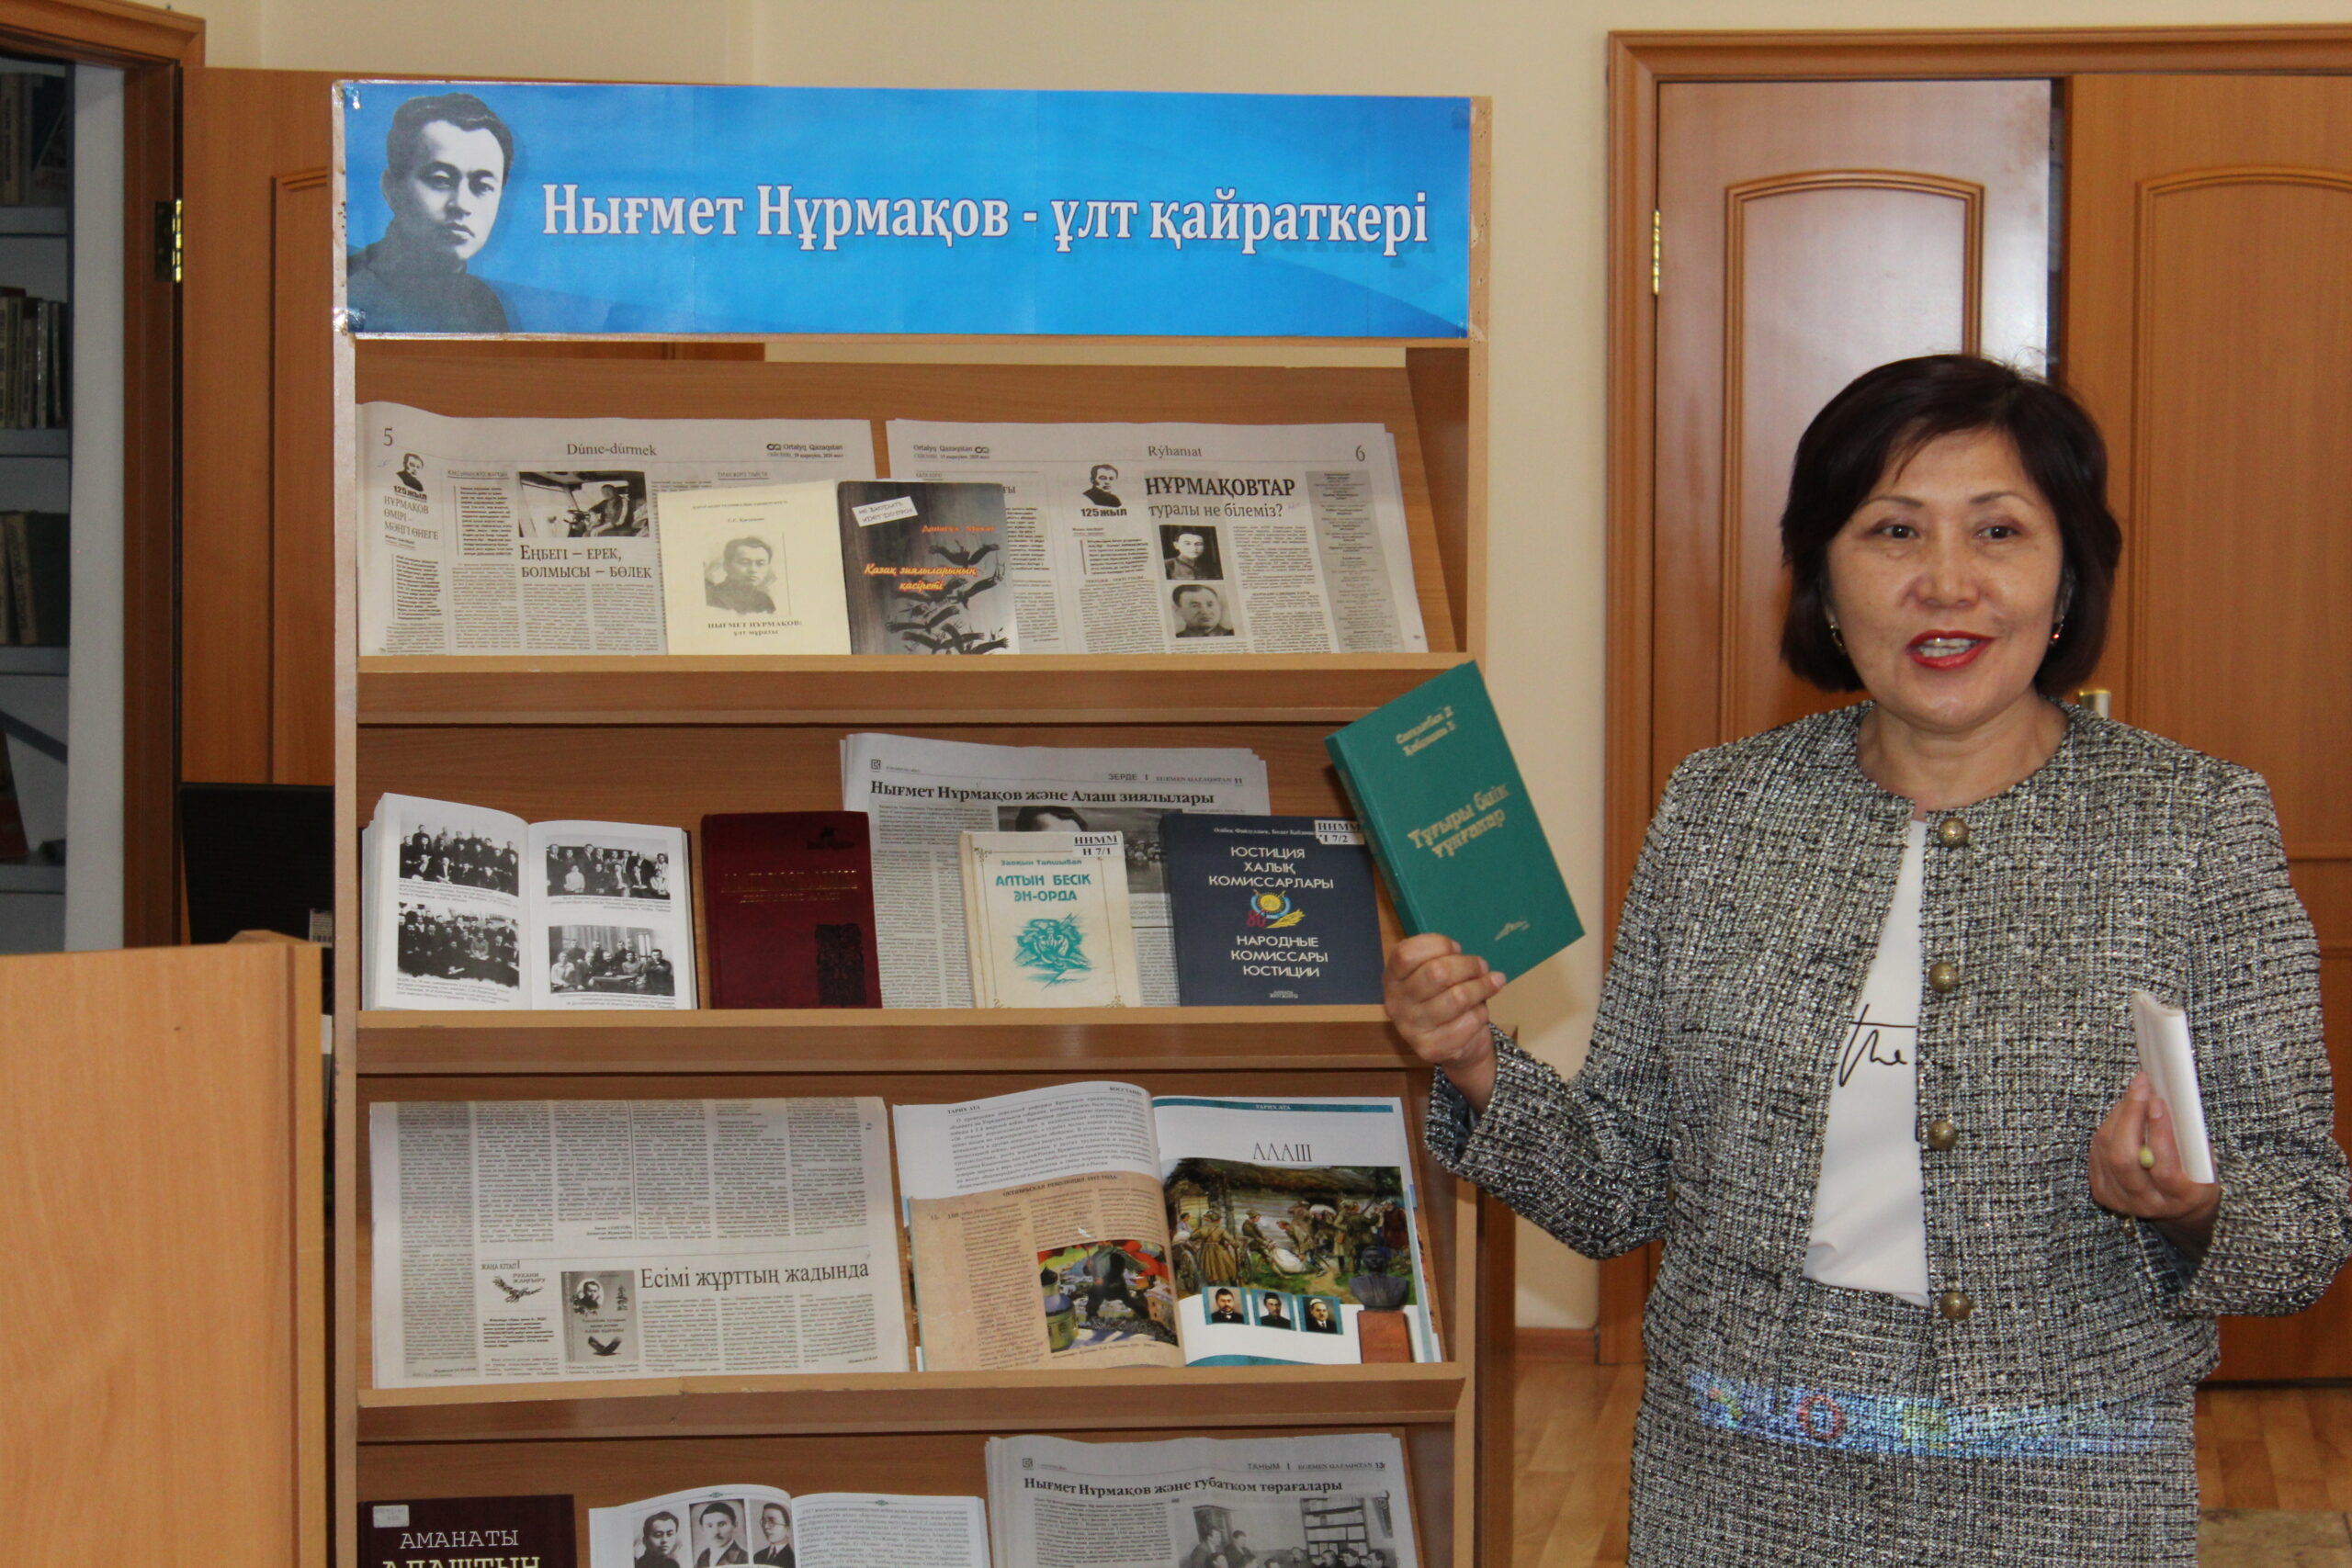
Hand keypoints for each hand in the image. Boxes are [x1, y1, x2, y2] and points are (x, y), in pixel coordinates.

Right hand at [1384, 933, 1503, 1112]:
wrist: (1452, 1046)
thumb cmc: (1444, 998)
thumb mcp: (1437, 973)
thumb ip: (1445, 960)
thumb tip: (1473, 963)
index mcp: (1392, 978)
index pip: (1406, 953)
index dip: (1438, 944)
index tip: (1456, 948)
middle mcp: (1395, 1003)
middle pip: (1436, 972)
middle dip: (1468, 965)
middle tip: (1481, 966)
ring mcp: (1410, 1029)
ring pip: (1458, 997)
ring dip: (1482, 987)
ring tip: (1493, 983)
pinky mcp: (1430, 1049)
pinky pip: (1469, 1021)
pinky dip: (1482, 1013)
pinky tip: (1479, 1012)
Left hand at [2089, 1072, 2219, 1258]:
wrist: (2181, 1210)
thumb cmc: (2197, 1176)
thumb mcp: (2205, 1161)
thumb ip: (2189, 1139)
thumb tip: (2169, 1100)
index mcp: (2182, 1198)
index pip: (2165, 1169)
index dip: (2159, 1133)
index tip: (2158, 1102)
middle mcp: (2149, 1203)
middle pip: (2124, 1159)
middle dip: (2130, 1117)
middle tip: (2141, 1087)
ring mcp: (2122, 1200)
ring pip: (2107, 1151)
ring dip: (2119, 1116)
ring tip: (2135, 1094)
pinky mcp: (2103, 1193)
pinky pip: (2098, 1152)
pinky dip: (2109, 1128)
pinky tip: (2123, 1115)